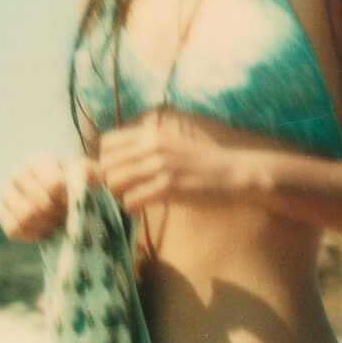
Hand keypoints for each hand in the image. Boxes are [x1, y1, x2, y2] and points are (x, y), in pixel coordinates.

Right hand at [0, 153, 91, 241]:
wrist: (61, 198)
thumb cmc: (75, 184)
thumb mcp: (87, 175)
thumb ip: (88, 173)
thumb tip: (84, 179)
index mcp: (38, 161)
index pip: (53, 184)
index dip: (67, 200)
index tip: (75, 204)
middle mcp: (18, 174)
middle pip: (40, 204)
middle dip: (59, 215)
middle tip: (68, 218)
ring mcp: (7, 193)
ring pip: (25, 217)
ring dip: (47, 226)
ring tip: (58, 225)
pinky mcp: (3, 213)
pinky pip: (13, 229)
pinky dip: (33, 235)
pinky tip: (45, 232)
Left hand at [98, 114, 256, 213]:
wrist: (236, 173)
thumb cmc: (203, 164)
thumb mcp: (173, 146)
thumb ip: (145, 149)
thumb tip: (118, 161)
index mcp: (152, 133)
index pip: (106, 143)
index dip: (106, 161)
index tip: (118, 174)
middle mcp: (153, 145)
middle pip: (105, 165)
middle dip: (108, 183)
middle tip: (124, 192)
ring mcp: (160, 165)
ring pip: (114, 182)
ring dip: (118, 196)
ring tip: (133, 200)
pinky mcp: (169, 186)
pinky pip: (131, 199)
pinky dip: (131, 208)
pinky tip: (141, 209)